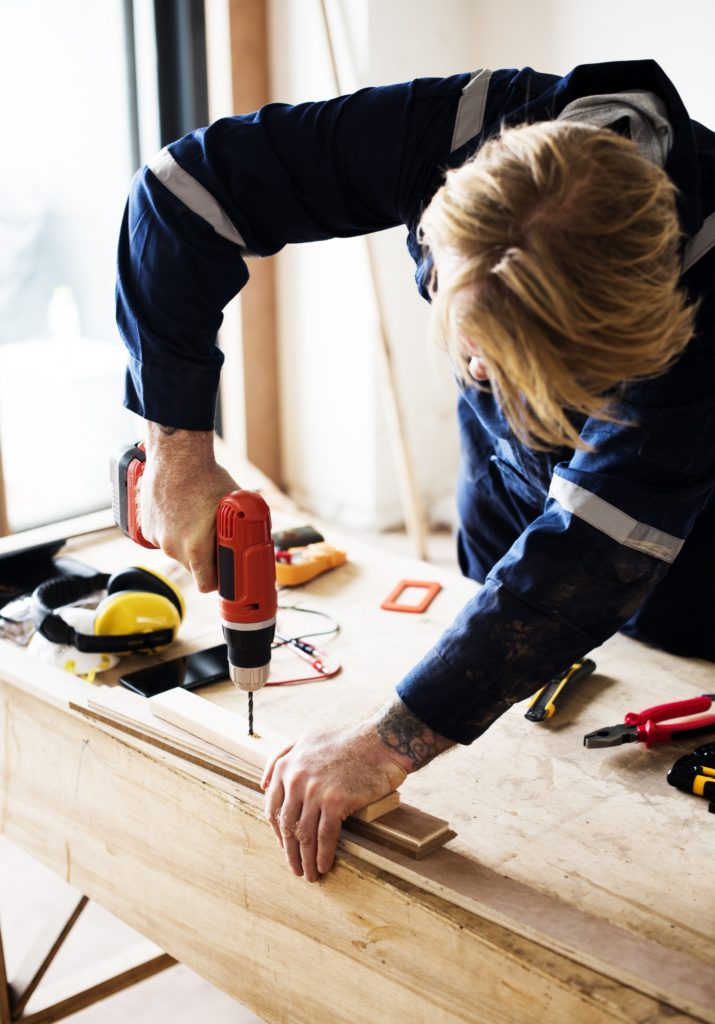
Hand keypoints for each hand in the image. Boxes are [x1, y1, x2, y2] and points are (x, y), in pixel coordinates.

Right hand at [140, 422, 239, 591]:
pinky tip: (180, 514)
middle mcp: (174, 548)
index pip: (206, 585)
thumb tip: (253, 540)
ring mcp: (158, 538)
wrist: (176, 455)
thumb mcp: (232, 506)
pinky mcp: (146, 528)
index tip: (225, 574)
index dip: (218, 581)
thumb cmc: (207, 478)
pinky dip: (171, 532)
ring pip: (177, 552)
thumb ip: (240, 529)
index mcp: (196, 548)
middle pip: (193, 568)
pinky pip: (163, 539)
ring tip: (195, 521)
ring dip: (186, 544)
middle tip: (214, 540)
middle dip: (204, 559)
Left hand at [261, 698, 454, 881]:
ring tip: (309, 875)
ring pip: (304, 835)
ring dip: (305, 860)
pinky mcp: (335, 801)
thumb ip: (282, 756)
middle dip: (289, 852)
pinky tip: (324, 866)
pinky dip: (323, 855)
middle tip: (295, 869)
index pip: (272, 808)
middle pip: (287, 825)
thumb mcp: (307, 739)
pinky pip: (324, 836)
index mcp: (286, 766)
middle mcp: (295, 778)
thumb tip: (263, 784)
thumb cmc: (348, 740)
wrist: (381, 741)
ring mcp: (314, 791)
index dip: (278, 833)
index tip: (285, 846)